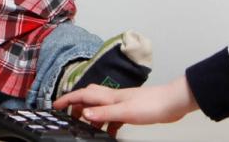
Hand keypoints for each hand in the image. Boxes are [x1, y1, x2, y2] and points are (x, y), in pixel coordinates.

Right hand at [53, 78, 198, 136]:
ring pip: (99, 108)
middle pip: (88, 99)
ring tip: (86, 128)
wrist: (172, 103)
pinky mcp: (130, 111)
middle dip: (76, 106)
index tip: (55, 105)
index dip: (67, 99)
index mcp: (107, 96)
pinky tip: (108, 132)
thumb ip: (104, 113)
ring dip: (91, 117)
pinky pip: (112, 117)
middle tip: (68, 116)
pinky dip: (107, 124)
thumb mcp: (125, 112)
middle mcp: (111, 98)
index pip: (81, 95)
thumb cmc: (150, 104)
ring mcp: (121, 104)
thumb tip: (83, 114)